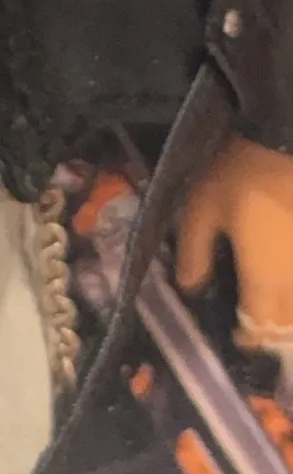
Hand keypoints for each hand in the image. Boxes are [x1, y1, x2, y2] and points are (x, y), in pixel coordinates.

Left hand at [176, 135, 292, 344]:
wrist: (285, 135)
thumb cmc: (240, 172)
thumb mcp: (201, 208)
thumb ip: (193, 252)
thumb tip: (189, 288)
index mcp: (266, 280)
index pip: (260, 329)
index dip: (247, 337)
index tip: (235, 333)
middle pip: (289, 327)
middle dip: (272, 331)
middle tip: (253, 319)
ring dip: (289, 312)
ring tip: (272, 299)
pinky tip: (283, 270)